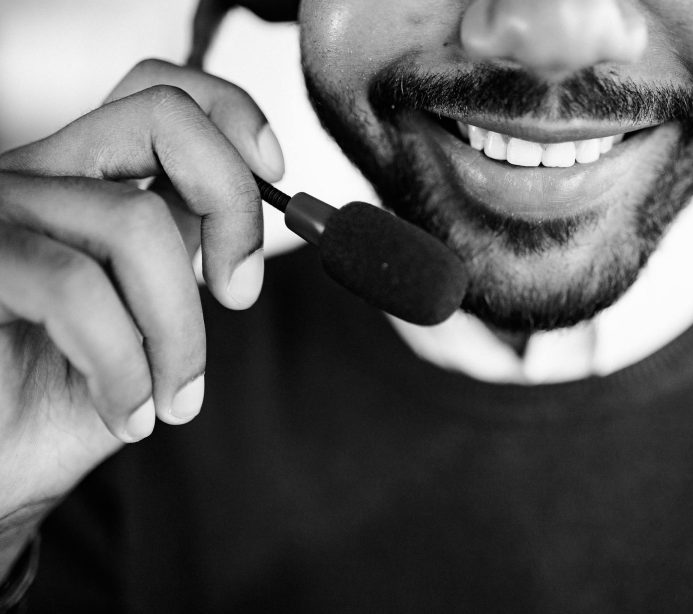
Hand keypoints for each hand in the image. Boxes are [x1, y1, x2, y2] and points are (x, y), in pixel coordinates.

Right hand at [0, 59, 283, 573]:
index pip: (162, 93)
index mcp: (91, 182)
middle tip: (241, 296)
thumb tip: (241, 218)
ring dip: (180, 334)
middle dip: (231, 207)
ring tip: (174, 400)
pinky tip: (129, 413)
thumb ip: (183, 252)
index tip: (275, 176)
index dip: (232, 115)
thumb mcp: (153, 317)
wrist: (1, 463)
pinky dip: (124, 366)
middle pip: (163, 120)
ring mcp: (0, 212)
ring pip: (137, 225)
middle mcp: (43, 177)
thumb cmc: (71, 395)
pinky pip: (76, 291)